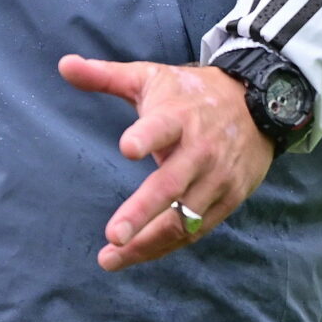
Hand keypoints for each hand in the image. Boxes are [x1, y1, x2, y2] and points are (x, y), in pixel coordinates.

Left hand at [58, 55, 274, 272]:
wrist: (258, 104)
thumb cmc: (190, 93)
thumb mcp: (150, 76)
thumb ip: (105, 76)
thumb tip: (63, 64)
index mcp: (179, 117)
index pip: (162, 127)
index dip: (146, 136)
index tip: (127, 148)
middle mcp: (200, 150)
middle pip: (171, 185)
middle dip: (142, 212)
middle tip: (113, 236)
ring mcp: (218, 178)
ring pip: (183, 218)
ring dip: (148, 241)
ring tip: (112, 257)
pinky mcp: (229, 199)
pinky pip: (197, 229)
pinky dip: (168, 245)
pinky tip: (139, 255)